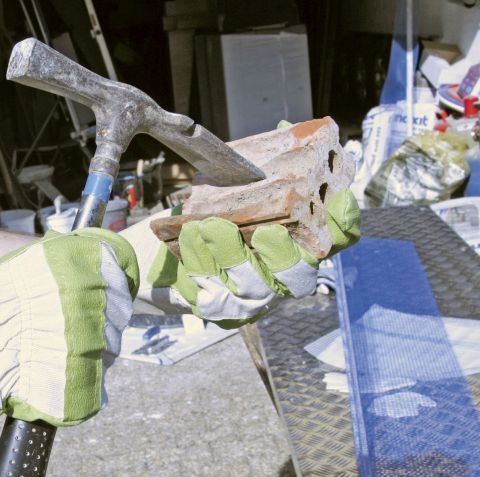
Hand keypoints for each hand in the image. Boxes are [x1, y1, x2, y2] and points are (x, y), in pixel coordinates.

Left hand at [121, 189, 358, 327]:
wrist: (166, 255)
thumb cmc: (212, 219)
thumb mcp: (238, 190)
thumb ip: (264, 166)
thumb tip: (284, 131)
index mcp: (294, 245)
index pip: (335, 239)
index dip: (344, 224)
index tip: (340, 200)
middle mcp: (279, 278)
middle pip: (298, 276)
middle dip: (282, 255)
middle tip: (264, 233)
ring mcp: (251, 298)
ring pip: (252, 287)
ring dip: (230, 256)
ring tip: (206, 227)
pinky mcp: (219, 311)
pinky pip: (215, 296)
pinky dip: (201, 267)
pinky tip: (189, 243)